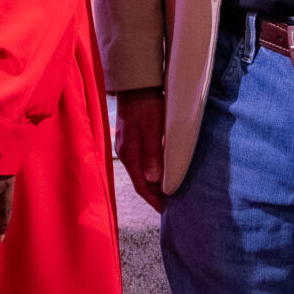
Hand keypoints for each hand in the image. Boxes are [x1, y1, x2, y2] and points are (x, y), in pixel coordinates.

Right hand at [116, 89, 165, 211]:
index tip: (164, 209)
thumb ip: (152, 155)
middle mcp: (125, 152)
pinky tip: (159, 169)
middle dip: (153, 193)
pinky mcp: (129, 138)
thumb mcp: (153, 129)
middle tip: (169, 202)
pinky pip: (139, 161)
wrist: (136, 83)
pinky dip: (150, 169)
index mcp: (129, 153)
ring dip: (152, 181)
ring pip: (139, 171)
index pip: (141, 185)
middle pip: (139, 180)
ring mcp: (125, 145)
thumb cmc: (146, 105)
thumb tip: (154, 180)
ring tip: (166, 188)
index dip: (152, 199)